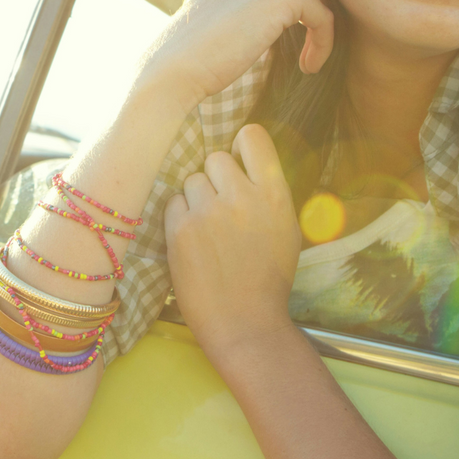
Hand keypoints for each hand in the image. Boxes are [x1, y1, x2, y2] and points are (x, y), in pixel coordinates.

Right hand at [138, 0, 333, 110]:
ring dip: (320, 31)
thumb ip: (249, 6)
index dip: (299, 0)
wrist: (175, 66)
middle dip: (313, 14)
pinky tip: (307, 67)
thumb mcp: (223, 18)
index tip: (298, 33)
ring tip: (307, 62)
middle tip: (309, 49)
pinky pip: (324, 17)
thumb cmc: (194, 54)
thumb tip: (277, 20)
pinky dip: (323, 44)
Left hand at [164, 123, 302, 359]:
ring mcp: (208, 211)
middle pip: (216, 157)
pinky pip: (173, 202)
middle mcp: (242, 197)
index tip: (239, 158)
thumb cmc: (268, 278)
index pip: (253, 136)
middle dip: (217, 177)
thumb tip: (245, 163)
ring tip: (207, 228)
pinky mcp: (180, 228)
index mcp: (274, 195)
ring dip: (196, 197)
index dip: (242, 144)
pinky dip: (179, 216)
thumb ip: (267, 192)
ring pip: (192, 180)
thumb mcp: (285, 229)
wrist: (244, 321)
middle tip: (221, 205)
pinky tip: (192, 240)